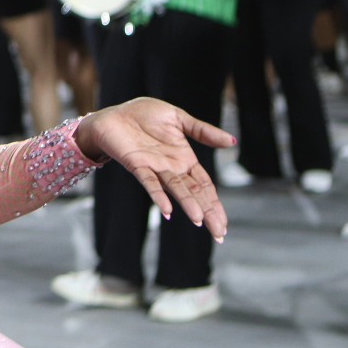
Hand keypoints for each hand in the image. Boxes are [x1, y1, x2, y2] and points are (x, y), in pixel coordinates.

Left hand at [75, 97, 230, 241]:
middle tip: (220, 234)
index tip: (224, 224)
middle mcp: (171, 168)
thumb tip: (233, 141)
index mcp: (184, 159)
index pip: (205, 186)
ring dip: (188, 205)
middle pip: (194, 193)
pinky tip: (167, 210)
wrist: (114, 113)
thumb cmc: (144, 115)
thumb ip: (203, 131)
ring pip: (175, 189)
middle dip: (208, 211)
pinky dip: (159, 195)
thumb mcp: (179, 118)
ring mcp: (154, 167)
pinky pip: (149, 182)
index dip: (215, 203)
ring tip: (201, 221)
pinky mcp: (136, 164)